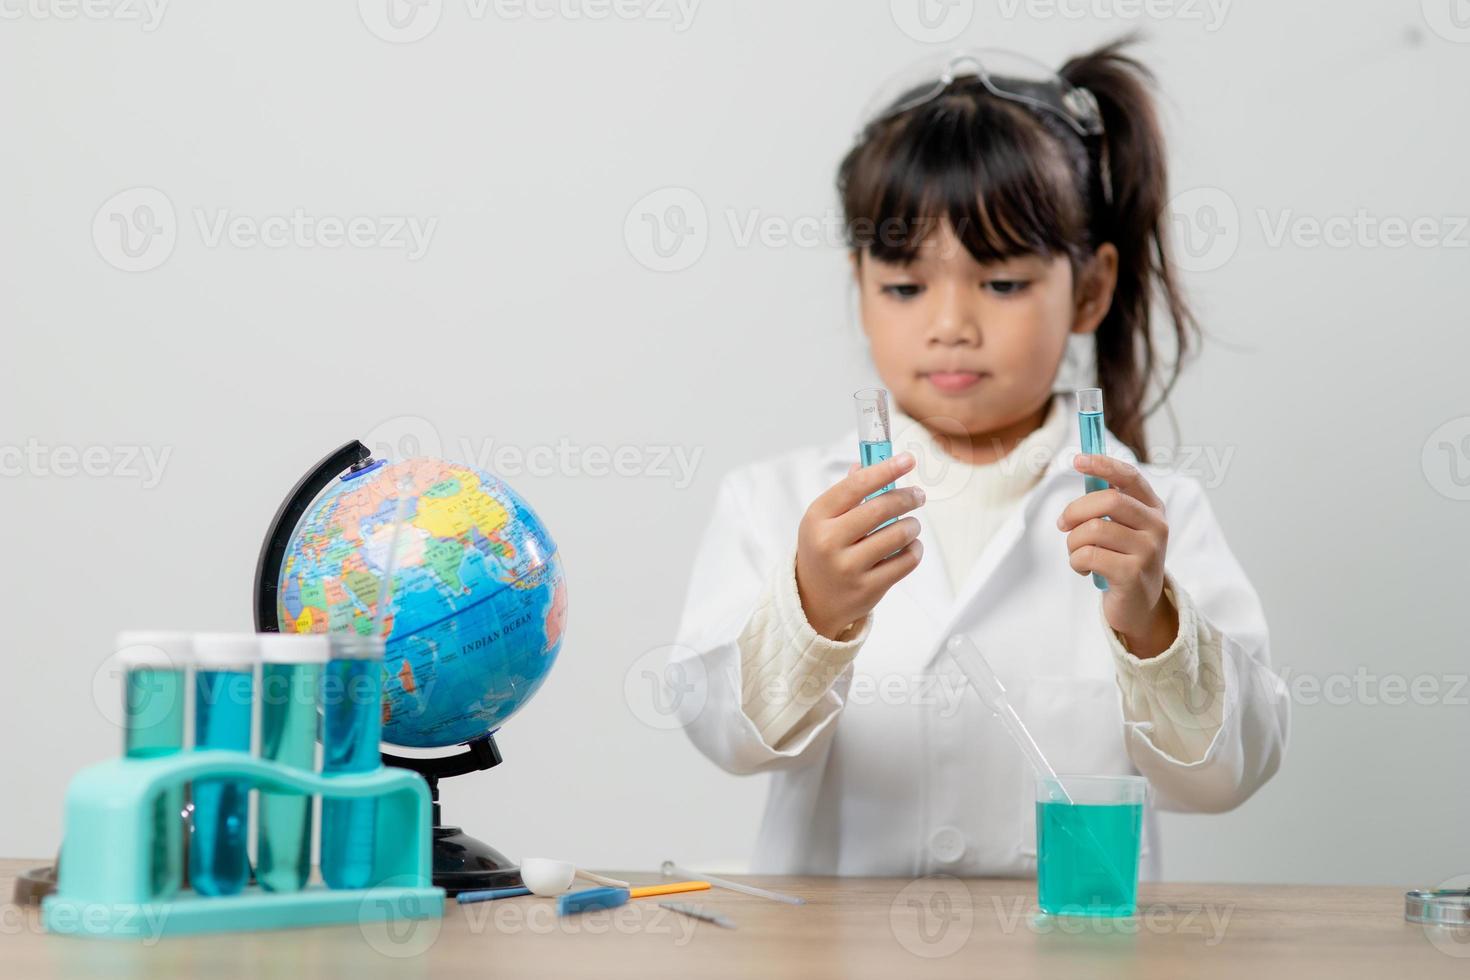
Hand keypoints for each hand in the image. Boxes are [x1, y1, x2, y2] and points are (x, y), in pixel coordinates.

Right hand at [795, 452, 924, 639]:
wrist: (813, 601)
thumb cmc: (822, 551)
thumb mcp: (822, 520)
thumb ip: (846, 493)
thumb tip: (868, 463)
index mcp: (817, 517)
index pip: (855, 486)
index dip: (885, 470)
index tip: (907, 460)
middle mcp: (829, 542)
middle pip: (880, 508)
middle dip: (907, 497)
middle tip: (918, 495)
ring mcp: (848, 567)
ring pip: (897, 535)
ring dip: (913, 525)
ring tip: (912, 525)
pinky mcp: (868, 589)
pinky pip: (905, 561)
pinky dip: (915, 550)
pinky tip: (911, 546)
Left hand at [1057, 454, 1177, 657]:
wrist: (1140, 607)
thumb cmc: (1123, 560)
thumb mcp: (1123, 528)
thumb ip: (1107, 502)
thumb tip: (1083, 464)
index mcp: (1153, 508)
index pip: (1129, 476)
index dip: (1103, 464)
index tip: (1077, 459)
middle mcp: (1156, 526)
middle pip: (1108, 500)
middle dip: (1075, 510)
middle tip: (1063, 524)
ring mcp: (1148, 551)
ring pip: (1093, 530)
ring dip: (1073, 542)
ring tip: (1077, 554)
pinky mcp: (1133, 574)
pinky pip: (1088, 556)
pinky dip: (1076, 562)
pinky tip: (1084, 569)